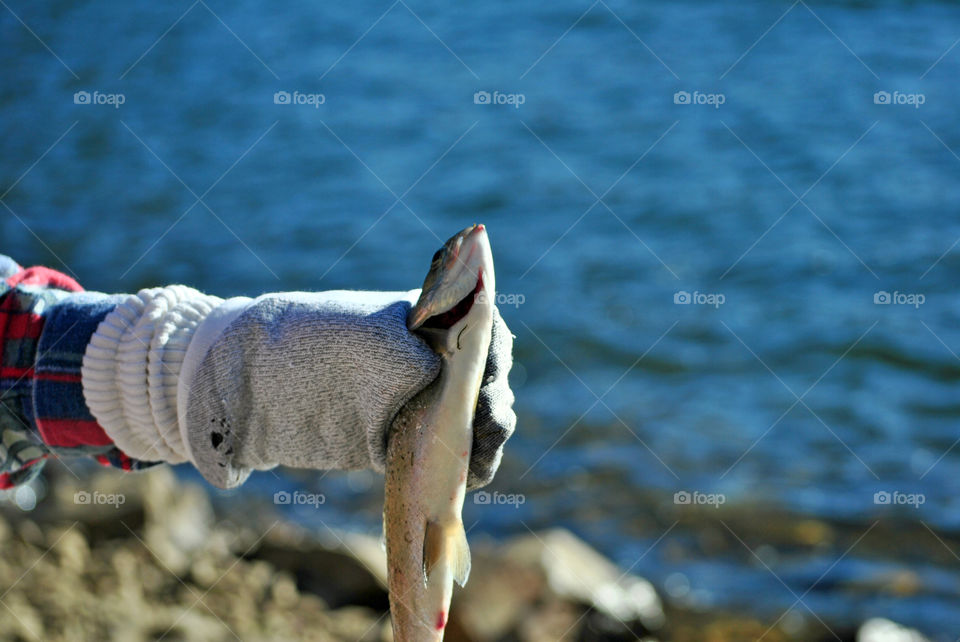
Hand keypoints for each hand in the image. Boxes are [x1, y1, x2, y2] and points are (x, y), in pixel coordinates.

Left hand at [179, 291, 514, 488]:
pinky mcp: (403, 438)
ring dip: (485, 438)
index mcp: (428, 318)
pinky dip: (464, 466)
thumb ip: (408, 356)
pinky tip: (466, 477)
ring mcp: (419, 399)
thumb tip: (441, 376)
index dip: (494, 355)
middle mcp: (432, 356)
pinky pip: (449, 454)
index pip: (482, 330)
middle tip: (487, 423)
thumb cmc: (307, 343)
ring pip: (474, 420)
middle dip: (493, 403)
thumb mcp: (363, 342)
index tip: (490, 377)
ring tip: (479, 457)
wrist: (251, 383)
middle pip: (486, 380)